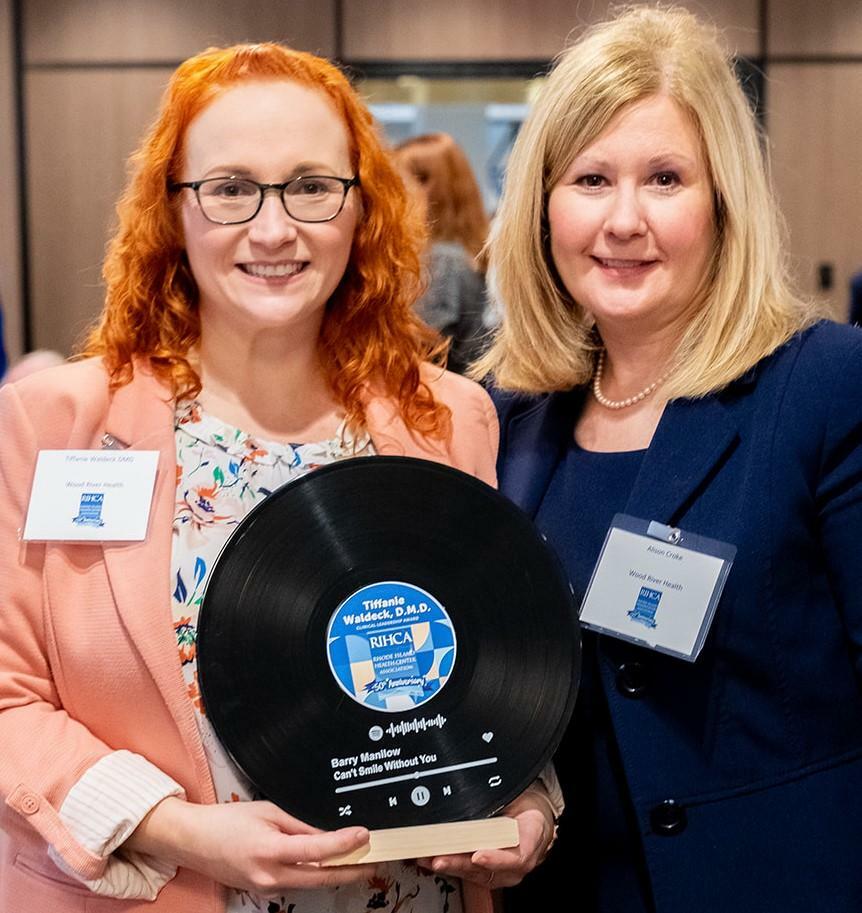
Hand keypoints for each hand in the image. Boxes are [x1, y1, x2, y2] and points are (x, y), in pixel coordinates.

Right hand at [128, 797, 375, 892]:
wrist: (194, 842)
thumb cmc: (229, 820)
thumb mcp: (267, 812)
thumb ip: (299, 826)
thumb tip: (327, 834)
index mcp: (270, 850)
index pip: (316, 850)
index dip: (344, 844)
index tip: (365, 836)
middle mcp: (270, 876)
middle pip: (320, 877)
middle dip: (350, 871)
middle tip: (375, 862)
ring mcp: (266, 889)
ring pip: (310, 883)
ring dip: (335, 874)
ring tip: (359, 862)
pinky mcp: (263, 892)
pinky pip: (296, 884)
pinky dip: (315, 875)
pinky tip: (330, 865)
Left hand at [416, 786, 556, 888]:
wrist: (534, 821)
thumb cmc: (527, 807)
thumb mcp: (520, 794)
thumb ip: (501, 796)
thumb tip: (474, 785)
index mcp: (531, 838)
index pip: (517, 856)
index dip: (496, 858)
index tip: (477, 856)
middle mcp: (517, 862)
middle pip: (489, 869)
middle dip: (460, 864)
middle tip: (440, 858)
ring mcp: (503, 871)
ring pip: (475, 874)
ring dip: (450, 866)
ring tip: (428, 858)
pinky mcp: (488, 873)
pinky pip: (468, 872)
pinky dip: (449, 865)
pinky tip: (430, 859)